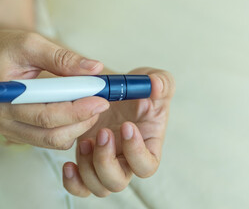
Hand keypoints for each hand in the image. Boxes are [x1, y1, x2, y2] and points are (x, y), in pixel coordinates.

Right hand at [0, 30, 109, 148]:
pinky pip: (50, 139)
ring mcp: (12, 129)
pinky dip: (70, 128)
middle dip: (83, 120)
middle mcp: (5, 120)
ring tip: (91, 105)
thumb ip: (62, 58)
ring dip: (79, 126)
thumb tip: (94, 69)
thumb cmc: (4, 49)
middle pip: (52, 134)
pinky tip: (78, 110)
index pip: (46, 115)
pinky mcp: (21, 131)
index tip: (101, 100)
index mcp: (4, 98)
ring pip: (54, 141)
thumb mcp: (30, 45)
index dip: (78, 110)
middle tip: (102, 103)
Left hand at [62, 68, 174, 196]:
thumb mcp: (155, 80)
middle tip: (103, 133)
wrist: (116, 89)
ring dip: (88, 167)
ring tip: (85, 141)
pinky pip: (80, 185)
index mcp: (148, 145)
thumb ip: (162, 82)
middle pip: (118, 182)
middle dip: (106, 161)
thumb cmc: (138, 89)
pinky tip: (69, 163)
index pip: (147, 166)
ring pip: (98, 186)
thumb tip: (156, 86)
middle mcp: (127, 159)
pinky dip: (73, 182)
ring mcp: (106, 161)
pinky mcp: (86, 159)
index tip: (127, 126)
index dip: (137, 153)